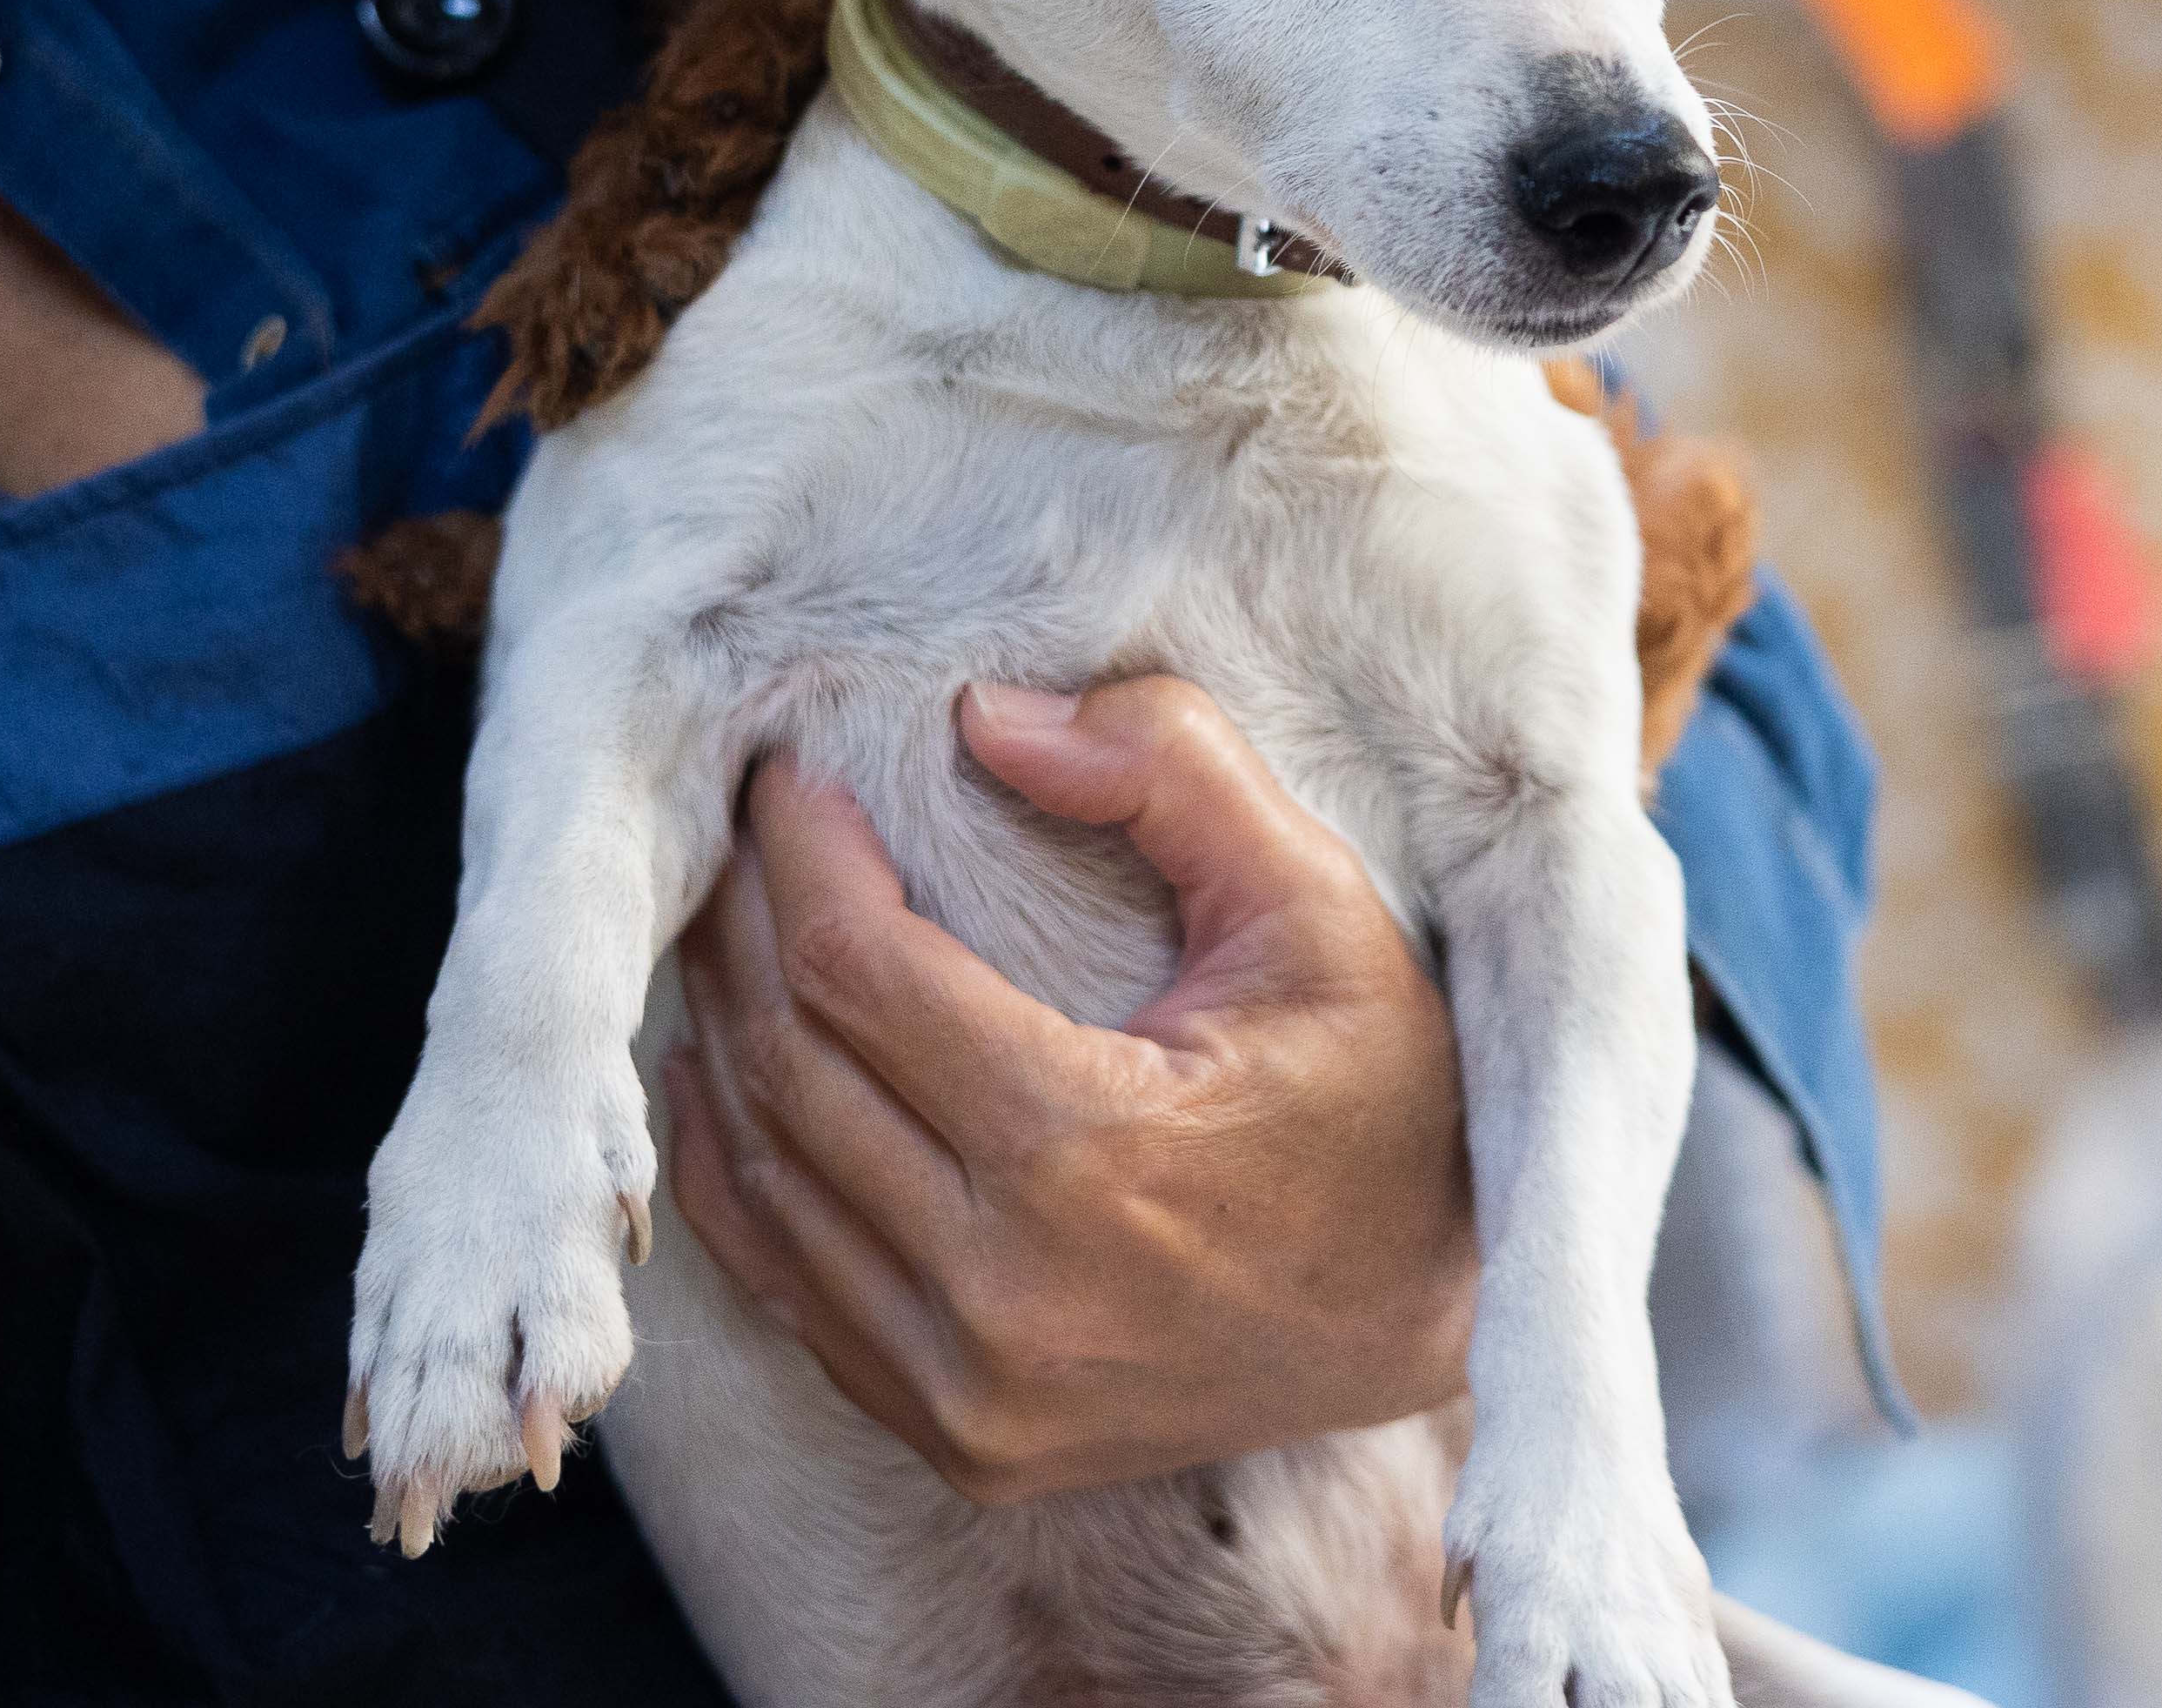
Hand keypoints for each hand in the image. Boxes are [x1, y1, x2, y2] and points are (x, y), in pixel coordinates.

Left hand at [662, 677, 1481, 1504]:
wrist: (1439, 1315)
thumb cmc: (1385, 1098)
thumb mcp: (1321, 907)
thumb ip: (1173, 773)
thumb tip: (984, 715)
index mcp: (1085, 1155)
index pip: (857, 970)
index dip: (802, 853)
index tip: (793, 773)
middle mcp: (1003, 1296)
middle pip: (791, 1068)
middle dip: (744, 927)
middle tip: (743, 831)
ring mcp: (970, 1395)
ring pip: (763, 1183)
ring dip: (722, 1042)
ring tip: (731, 930)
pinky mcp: (959, 1446)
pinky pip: (789, 1290)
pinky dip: (738, 1174)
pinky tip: (736, 1078)